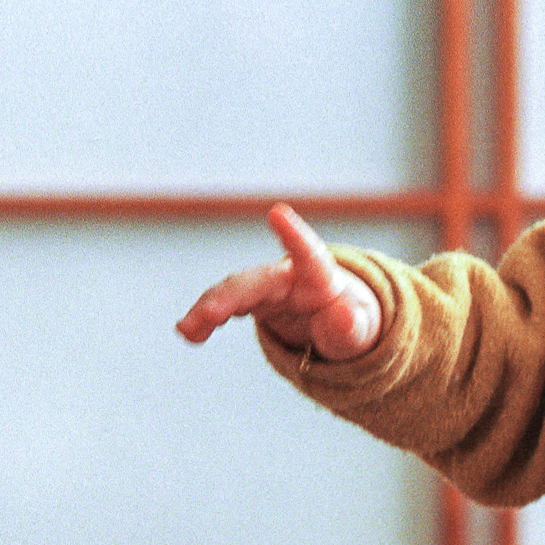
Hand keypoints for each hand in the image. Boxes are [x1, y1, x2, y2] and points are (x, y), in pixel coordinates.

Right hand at [176, 203, 382, 360]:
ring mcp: (265, 288)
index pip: (309, 255)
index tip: (278, 212)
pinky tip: (188, 332)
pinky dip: (206, 319)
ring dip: (209, 308)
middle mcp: (287, 277)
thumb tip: (343, 314)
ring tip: (187, 330)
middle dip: (232, 296)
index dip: (294, 235)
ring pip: (233, 291)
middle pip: (257, 281)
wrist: (335, 324)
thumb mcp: (358, 332)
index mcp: (320, 279)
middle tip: (210, 314)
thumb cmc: (349, 323)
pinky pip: (224, 308)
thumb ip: (352, 326)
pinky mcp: (250, 301)